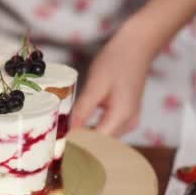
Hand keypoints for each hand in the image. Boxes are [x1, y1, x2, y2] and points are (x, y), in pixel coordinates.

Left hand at [70, 17, 158, 136]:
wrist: (137, 46)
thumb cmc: (116, 61)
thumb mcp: (95, 85)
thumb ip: (82, 110)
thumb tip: (68, 132)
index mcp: (121, 117)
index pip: (97, 144)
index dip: (78, 148)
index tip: (59, 148)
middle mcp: (129, 123)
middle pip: (102, 145)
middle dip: (81, 146)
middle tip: (58, 145)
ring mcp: (130, 120)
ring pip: (105, 139)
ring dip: (87, 140)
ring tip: (65, 137)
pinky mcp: (127, 115)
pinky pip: (109, 130)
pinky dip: (94, 131)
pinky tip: (79, 127)